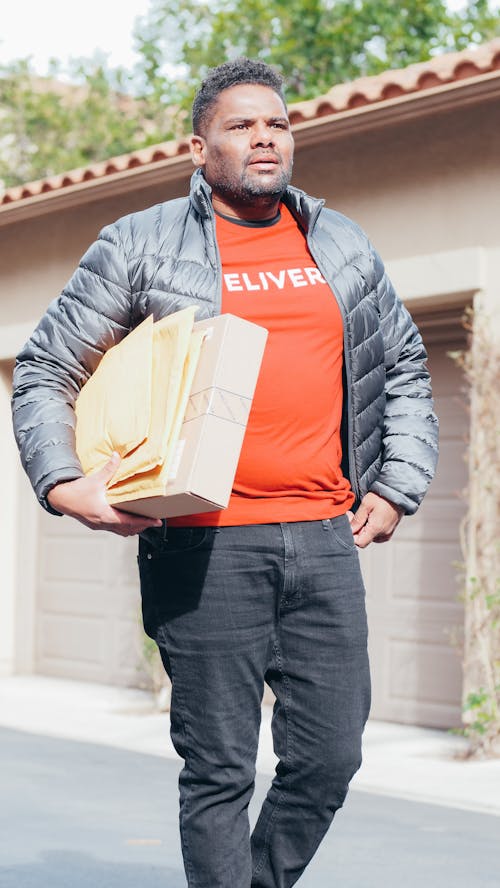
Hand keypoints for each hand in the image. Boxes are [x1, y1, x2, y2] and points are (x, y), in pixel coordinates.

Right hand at [47, 452, 162, 536]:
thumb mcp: (95, 480)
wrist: (60, 498)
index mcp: (105, 515)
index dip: (144, 522)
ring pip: (120, 531)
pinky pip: (113, 529)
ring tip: (143, 523)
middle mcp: (103, 523)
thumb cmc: (76, 492)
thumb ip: (109, 468)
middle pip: (127, 530)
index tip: (155, 521)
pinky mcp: (95, 524)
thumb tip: (117, 456)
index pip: (130, 522)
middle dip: (141, 526)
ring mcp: (99, 525)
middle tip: (152, 521)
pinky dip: (122, 527)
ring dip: (132, 528)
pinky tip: (126, 521)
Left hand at [347, 492, 403, 548]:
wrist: (398, 493)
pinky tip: (370, 518)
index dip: (352, 534)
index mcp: (376, 528)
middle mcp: (383, 534)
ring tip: (364, 515)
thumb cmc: (382, 497)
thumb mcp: (366, 504)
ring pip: (369, 537)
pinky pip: (376, 535)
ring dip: (363, 529)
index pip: (360, 543)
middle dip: (356, 529)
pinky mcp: (390, 532)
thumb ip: (357, 519)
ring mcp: (388, 534)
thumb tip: (350, 530)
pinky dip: (371, 529)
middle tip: (353, 515)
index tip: (350, 520)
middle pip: (364, 540)